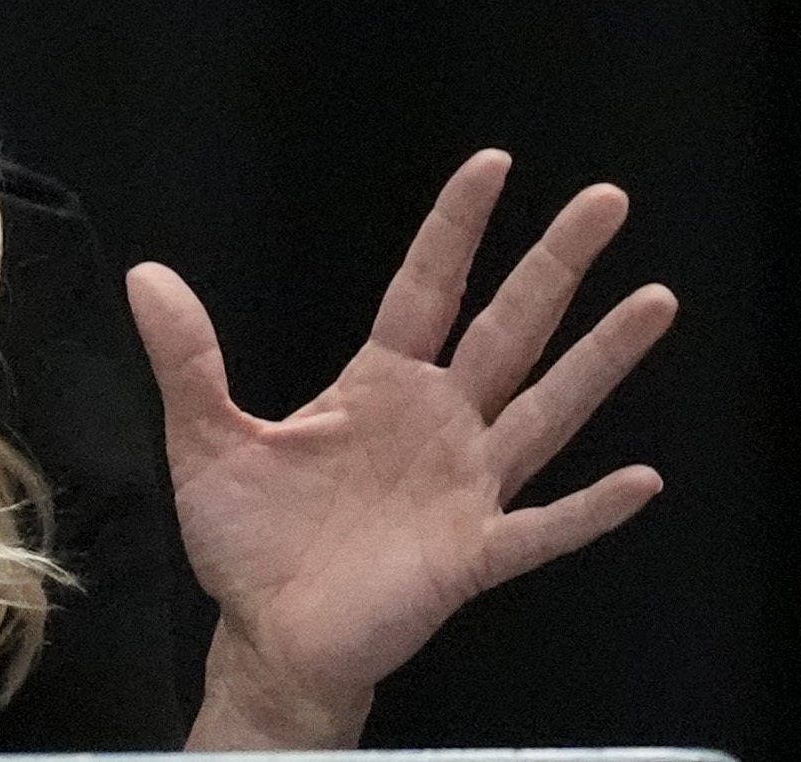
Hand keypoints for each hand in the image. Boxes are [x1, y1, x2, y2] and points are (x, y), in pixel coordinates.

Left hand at [126, 150, 675, 748]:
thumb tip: (145, 275)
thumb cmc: (248, 538)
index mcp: (379, 385)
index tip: (493, 165)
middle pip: (509, 328)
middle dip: (556, 265)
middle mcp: (437, 423)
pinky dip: (591, 508)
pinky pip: (541, 527)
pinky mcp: (472, 554)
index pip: (427, 287)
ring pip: (547, 410)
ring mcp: (464, 486)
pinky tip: (641, 479)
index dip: (457, 228)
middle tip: (607, 201)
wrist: (265, 636)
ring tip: (656, 299)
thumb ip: (186, 357)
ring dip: (600, 359)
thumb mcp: (206, 435)